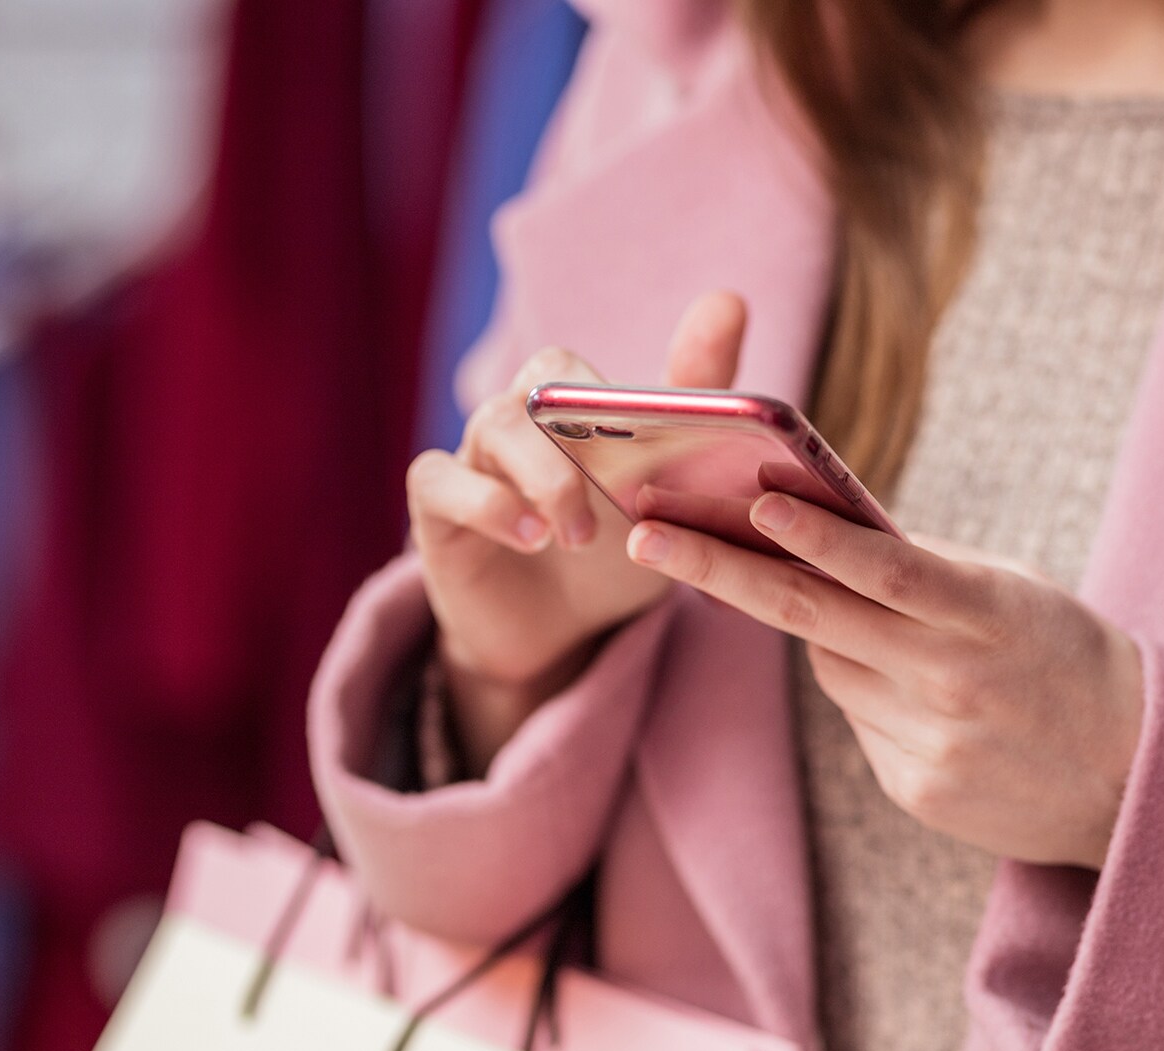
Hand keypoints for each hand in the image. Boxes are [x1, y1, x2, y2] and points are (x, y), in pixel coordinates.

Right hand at [410, 290, 748, 768]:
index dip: (610, 381)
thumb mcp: (667, 495)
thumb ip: (695, 409)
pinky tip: (530, 537)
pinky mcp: (436, 508)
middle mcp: (518, 421)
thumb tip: (727, 300)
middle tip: (616, 486)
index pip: (578, 367)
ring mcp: (473, 460)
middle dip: (580, 421)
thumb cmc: (612, 556)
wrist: (558, 637)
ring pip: (494, 424)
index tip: (659, 400)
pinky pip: (438, 479)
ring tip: (577, 534)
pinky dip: (486, 503)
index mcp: (570, 410)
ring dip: (546, 476)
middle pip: (537, 382)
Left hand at [626, 492, 1144, 867]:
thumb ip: (924, 568)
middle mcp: (952, 681)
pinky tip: (928, 698)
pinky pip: (861, 720)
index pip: (884, 570)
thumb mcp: (1015, 592)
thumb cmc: (1069, 657)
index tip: (749, 501)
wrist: (1139, 777)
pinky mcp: (916, 789)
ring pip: (832, 666)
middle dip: (722, 572)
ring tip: (894, 633)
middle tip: (647, 536)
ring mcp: (930, 743)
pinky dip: (871, 692)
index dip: (813, 536)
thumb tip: (821, 531)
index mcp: (988, 615)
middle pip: (814, 617)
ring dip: (830, 635)